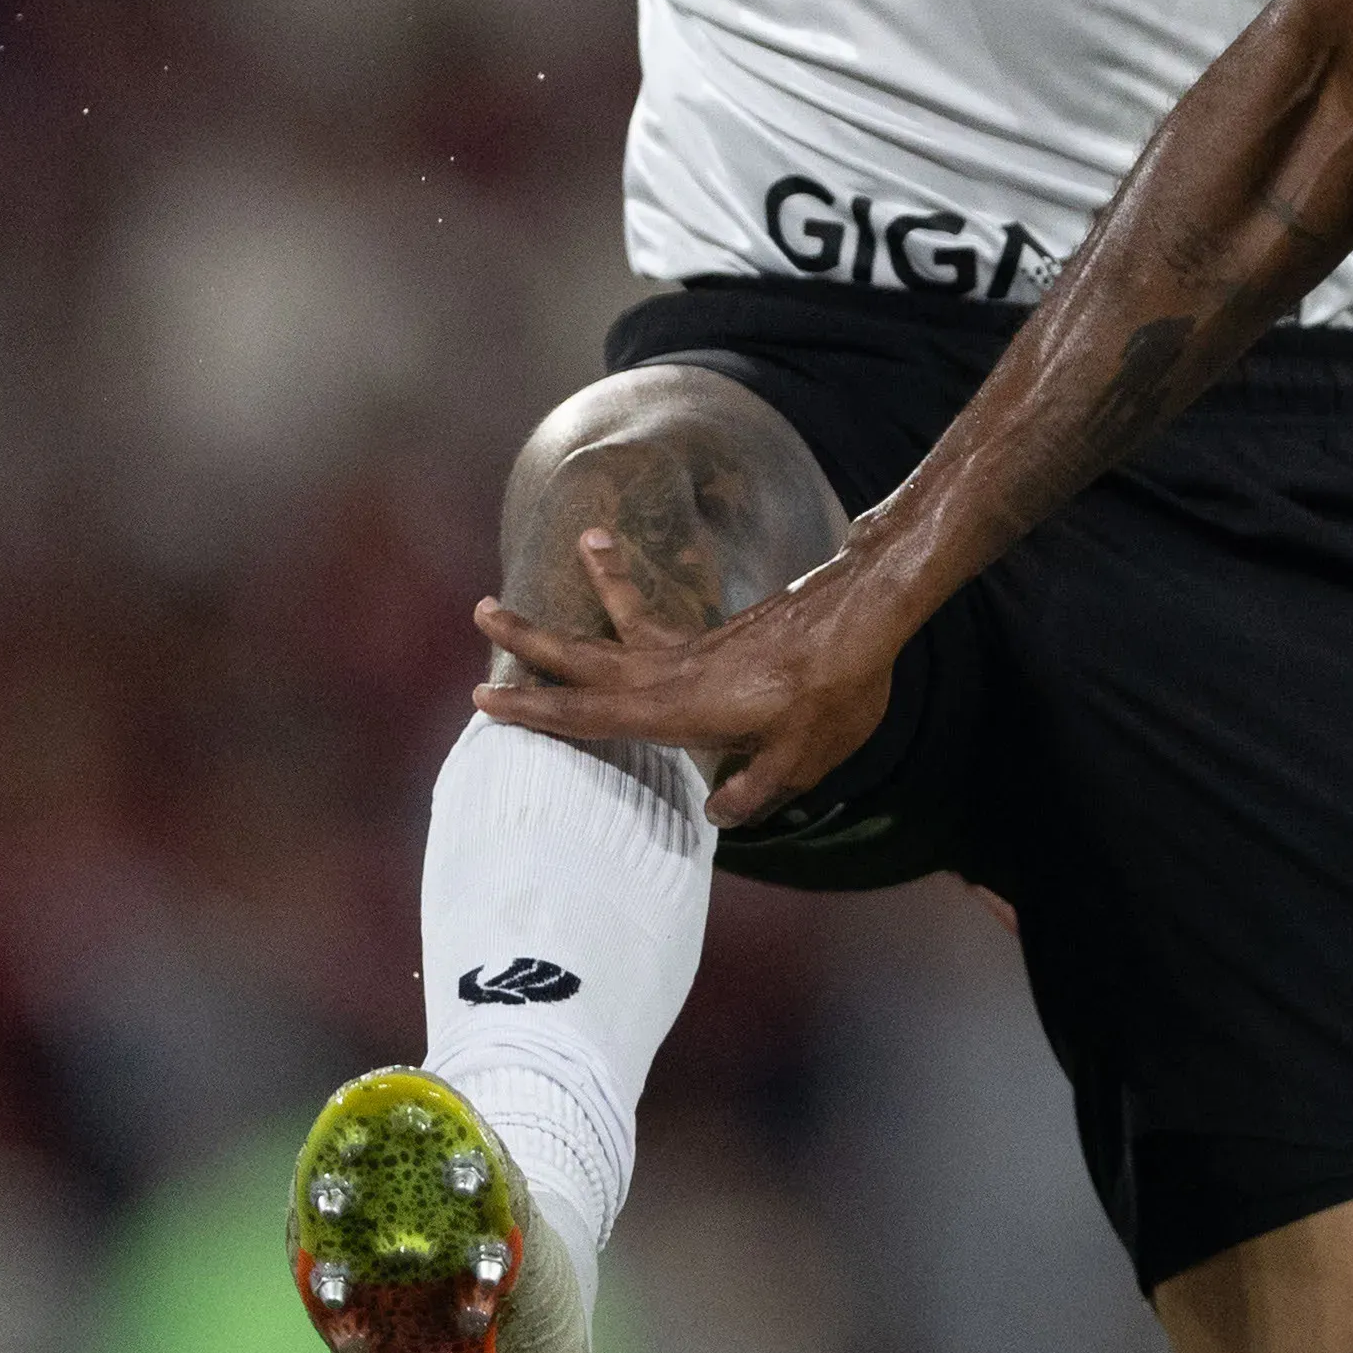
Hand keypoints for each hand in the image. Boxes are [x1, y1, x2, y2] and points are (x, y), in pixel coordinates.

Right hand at [472, 525, 904, 830]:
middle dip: (533, 639)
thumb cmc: (835, 689)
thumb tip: (720, 811)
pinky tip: (635, 583)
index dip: (538, 712)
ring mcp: (698, 647)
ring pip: (626, 622)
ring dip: (596, 587)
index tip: (484, 699)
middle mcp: (676, 671)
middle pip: (590, 656)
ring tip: (579, 540)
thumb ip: (756, 788)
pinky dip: (637, 593)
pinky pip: (663, 618)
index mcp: (681, 707)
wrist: (870, 616)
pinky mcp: (723, 635)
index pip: (593, 714)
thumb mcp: (802, 758)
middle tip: (482, 608)